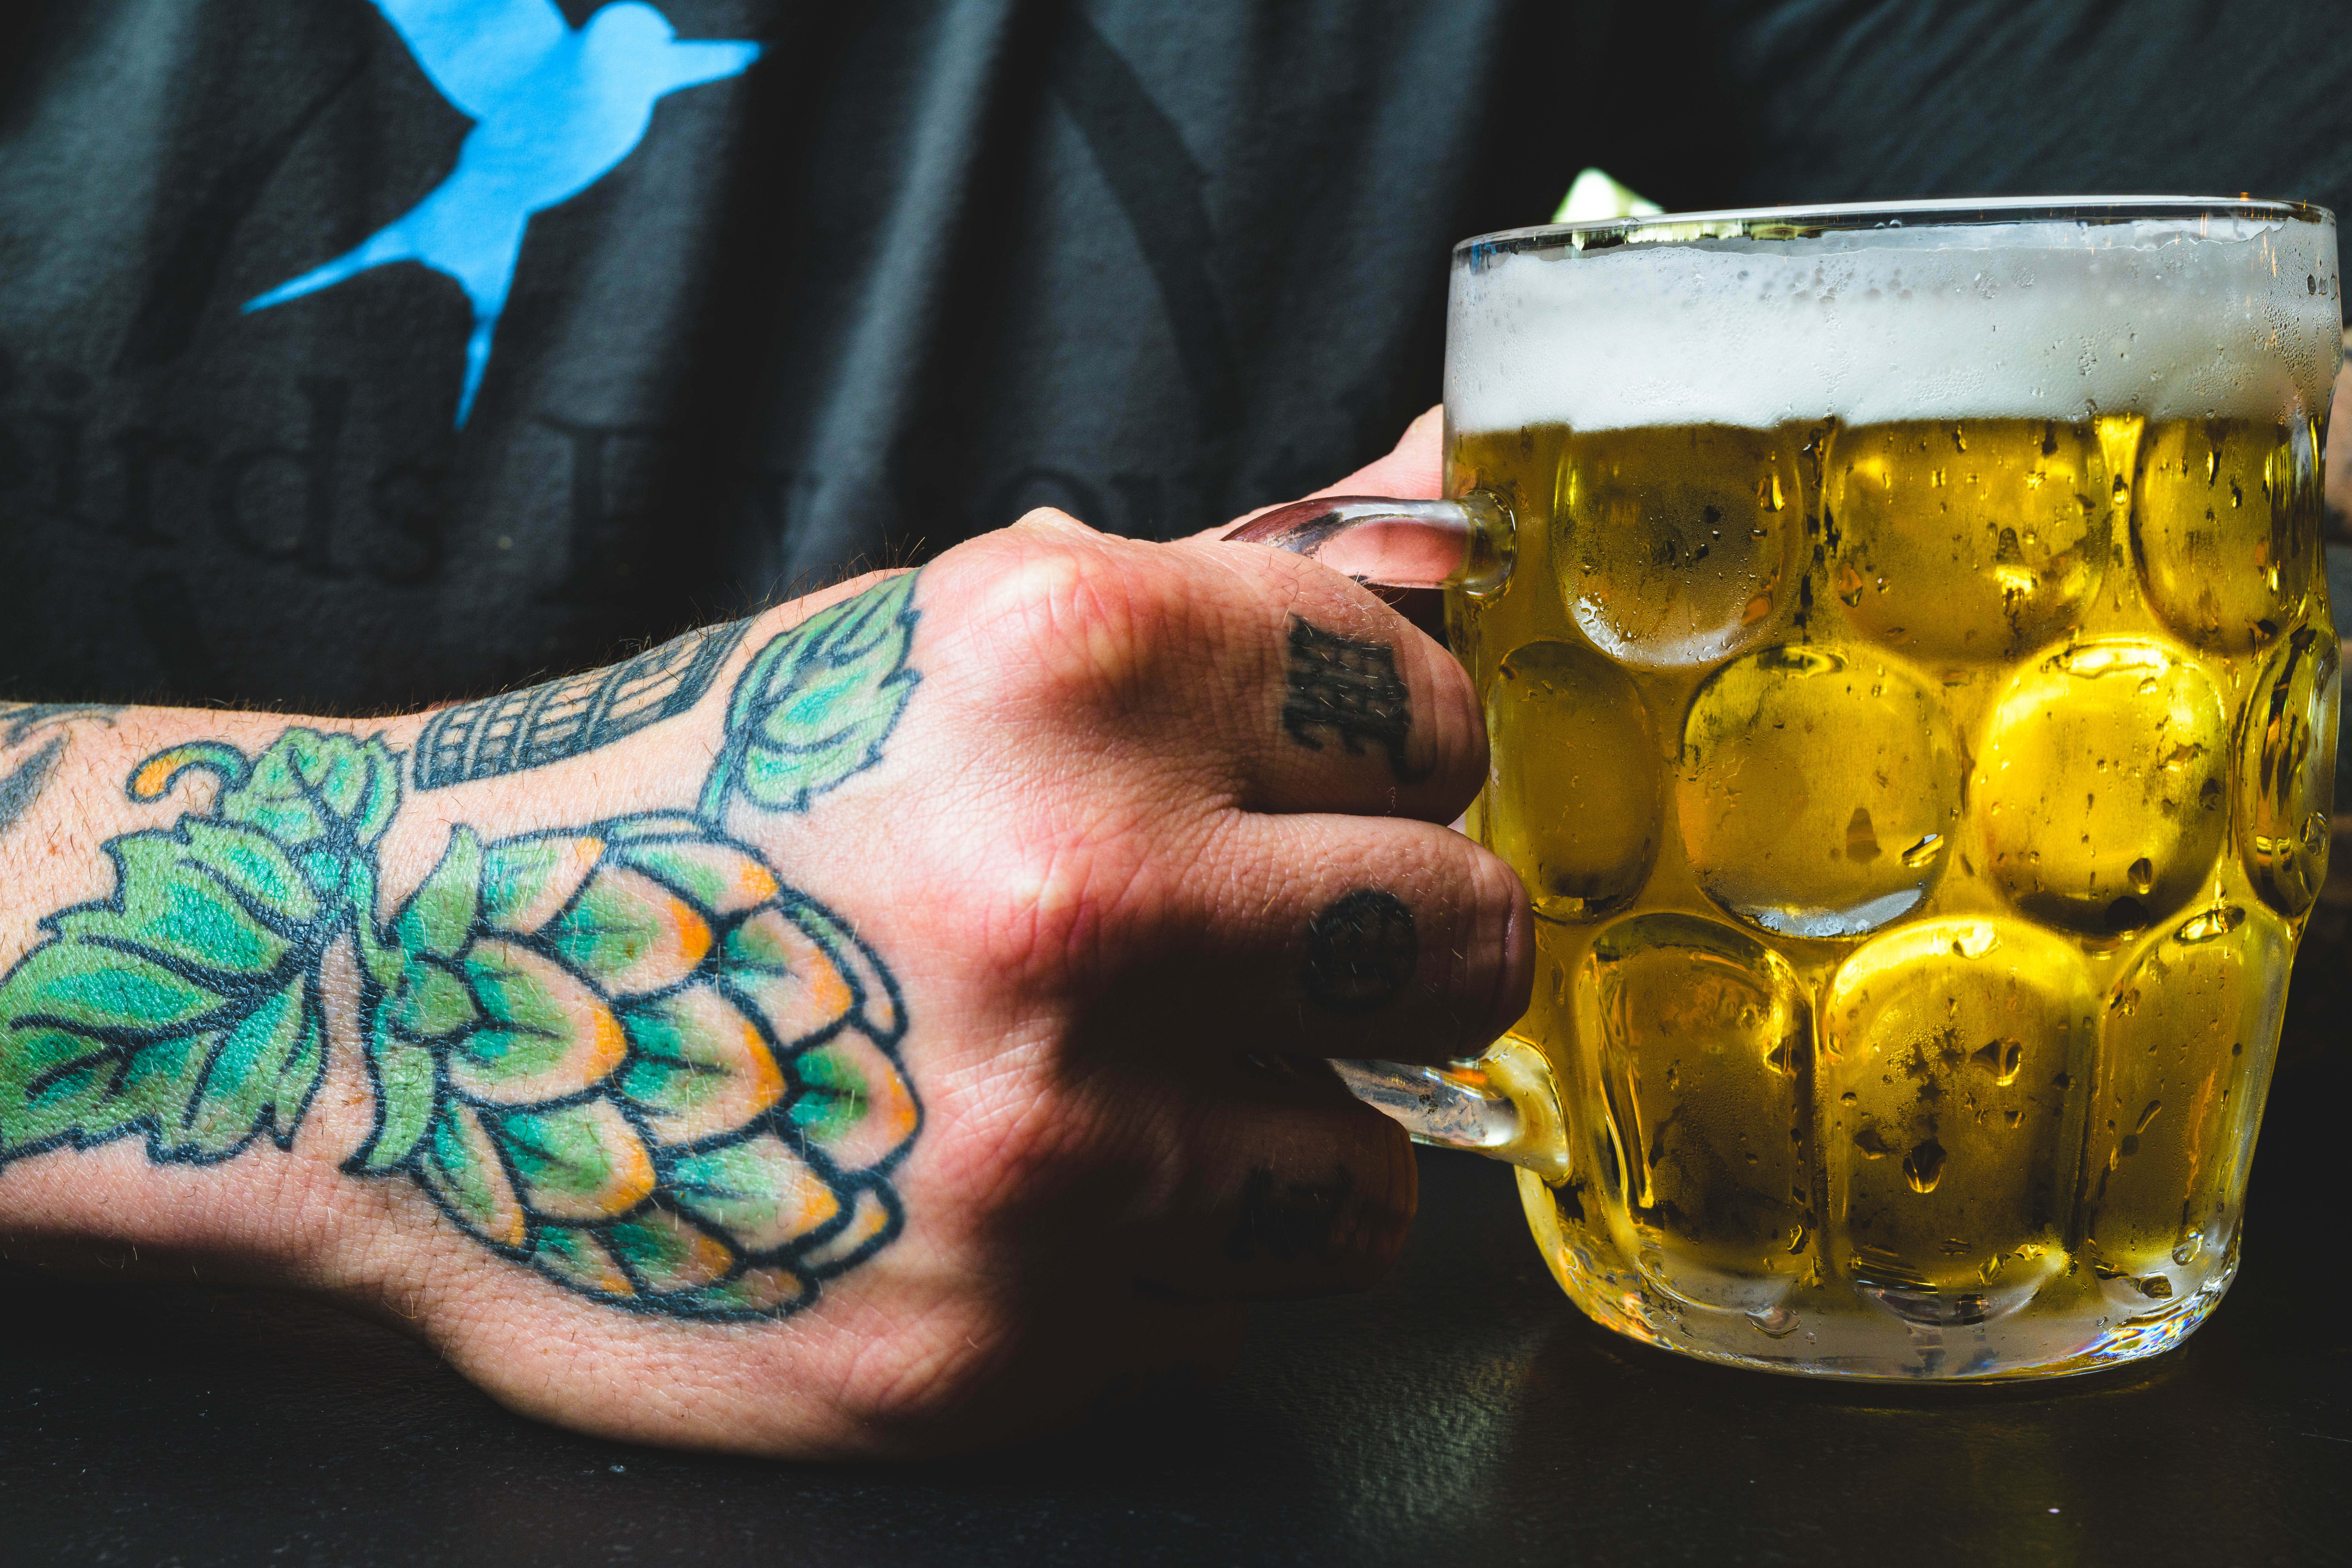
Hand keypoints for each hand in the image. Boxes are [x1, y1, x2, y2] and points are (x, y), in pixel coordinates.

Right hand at [0, 410, 1529, 1458]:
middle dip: (1396, 945)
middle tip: (1274, 949)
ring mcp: (1049, 1143)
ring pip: (1374, 1170)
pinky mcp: (1003, 1343)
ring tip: (1129, 1089)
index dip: (1392, 762)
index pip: (1435, 716)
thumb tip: (1442, 514)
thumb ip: (1229, 597)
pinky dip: (1170, 1251)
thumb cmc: (695, 803)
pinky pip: (1234, 1299)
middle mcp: (1082, 892)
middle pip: (1468, 940)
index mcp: (1074, 662)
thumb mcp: (948, 642)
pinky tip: (1033, 1191)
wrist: (410, 1000)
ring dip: (1283, 1132)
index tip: (1328, 790)